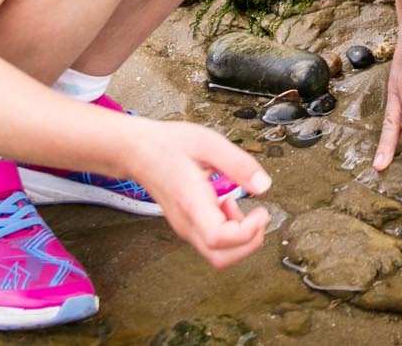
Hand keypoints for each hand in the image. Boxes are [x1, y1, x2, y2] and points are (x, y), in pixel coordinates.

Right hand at [126, 121, 270, 268]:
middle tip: (258, 216)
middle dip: (249, 243)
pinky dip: (229, 232)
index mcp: (190, 202)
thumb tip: (264, 186)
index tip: (261, 211)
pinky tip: (227, 205)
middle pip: (220, 257)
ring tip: (239, 206)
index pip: (217, 238)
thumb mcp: (208, 143)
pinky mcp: (187, 226)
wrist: (137, 152)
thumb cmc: (168, 145)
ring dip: (240, 238)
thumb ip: (238, 164)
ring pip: (217, 254)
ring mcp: (185, 228)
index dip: (246, 232)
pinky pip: (212, 243)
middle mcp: (186, 223)